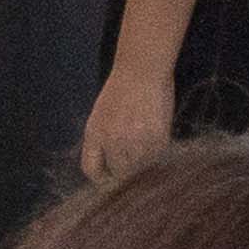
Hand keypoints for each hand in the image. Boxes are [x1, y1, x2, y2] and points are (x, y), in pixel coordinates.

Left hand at [80, 66, 174, 184]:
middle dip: (125, 171)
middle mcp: (112, 142)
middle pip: (118, 173)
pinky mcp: (157, 139)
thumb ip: (102, 141)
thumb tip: (109, 167)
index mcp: (93, 135)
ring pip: (140, 169)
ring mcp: (135, 142)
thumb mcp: (100, 116)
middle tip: (134, 163)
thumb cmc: (120, 91)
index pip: (91, 170)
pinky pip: (156, 158)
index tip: (110, 177)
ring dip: (143, 163)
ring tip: (145, 146)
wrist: (141, 71)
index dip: (101, 178)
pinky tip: (155, 138)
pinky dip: (157, 153)